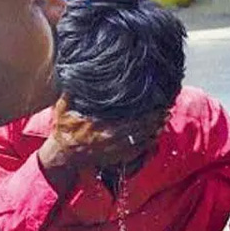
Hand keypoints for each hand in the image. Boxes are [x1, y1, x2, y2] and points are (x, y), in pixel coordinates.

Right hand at [37, 98, 164, 173]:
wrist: (64, 156)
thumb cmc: (65, 130)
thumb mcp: (63, 108)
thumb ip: (70, 93)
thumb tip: (75, 74)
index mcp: (100, 124)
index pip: (129, 115)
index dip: (144, 109)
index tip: (155, 100)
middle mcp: (111, 136)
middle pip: (140, 126)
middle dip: (154, 118)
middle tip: (166, 108)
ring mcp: (116, 148)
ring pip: (142, 138)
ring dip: (155, 128)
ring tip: (165, 118)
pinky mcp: (119, 156)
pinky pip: (139, 149)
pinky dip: (149, 141)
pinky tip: (156, 134)